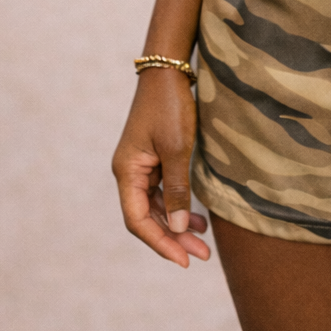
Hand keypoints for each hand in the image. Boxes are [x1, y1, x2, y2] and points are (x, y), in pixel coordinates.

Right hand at [112, 68, 210, 266]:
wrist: (168, 70)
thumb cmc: (171, 106)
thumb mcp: (177, 149)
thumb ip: (176, 189)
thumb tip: (176, 229)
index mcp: (127, 172)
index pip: (138, 221)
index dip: (160, 243)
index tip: (184, 260)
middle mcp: (129, 172)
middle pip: (148, 217)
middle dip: (173, 239)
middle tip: (202, 256)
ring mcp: (141, 165)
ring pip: (157, 206)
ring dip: (177, 224)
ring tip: (203, 241)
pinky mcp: (153, 158)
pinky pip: (163, 191)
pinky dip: (178, 205)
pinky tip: (196, 218)